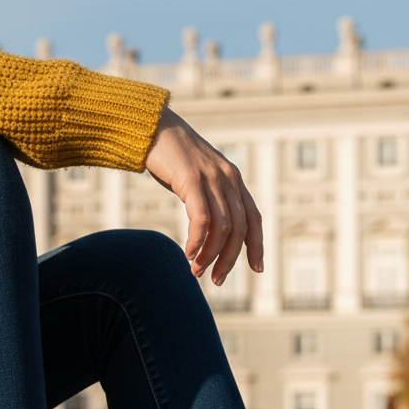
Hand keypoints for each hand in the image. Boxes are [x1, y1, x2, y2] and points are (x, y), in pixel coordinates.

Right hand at [144, 106, 263, 282]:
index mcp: (233, 179)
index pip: (254, 218)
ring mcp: (211, 178)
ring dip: (210, 255)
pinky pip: (202, 219)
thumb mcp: (196, 177)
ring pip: (222, 228)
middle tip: (216, 280)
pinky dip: (197, 242)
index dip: (257, 246)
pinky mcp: (192, 180)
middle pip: (239, 229)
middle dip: (229, 259)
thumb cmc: (169, 155)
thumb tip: (206, 229)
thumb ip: (206, 198)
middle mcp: (228, 179)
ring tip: (196, 270)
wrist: (151, 127)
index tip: (257, 269)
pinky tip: (187, 253)